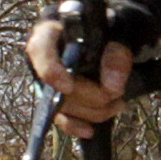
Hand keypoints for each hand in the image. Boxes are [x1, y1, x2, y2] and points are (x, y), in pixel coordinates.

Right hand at [24, 14, 131, 134]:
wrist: (116, 36)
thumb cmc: (113, 29)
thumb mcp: (120, 33)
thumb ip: (118, 54)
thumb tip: (113, 86)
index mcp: (52, 32)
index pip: (40, 50)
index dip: (51, 70)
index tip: (68, 86)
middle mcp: (44, 57)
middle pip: (57, 86)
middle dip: (90, 95)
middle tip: (117, 93)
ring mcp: (49, 80)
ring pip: (63, 105)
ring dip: (93, 110)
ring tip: (118, 103)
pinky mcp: (58, 98)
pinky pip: (61, 117)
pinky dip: (75, 125)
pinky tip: (88, 130)